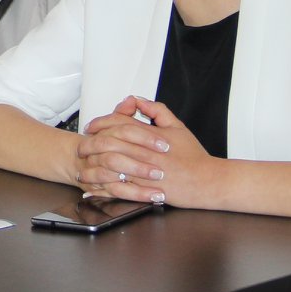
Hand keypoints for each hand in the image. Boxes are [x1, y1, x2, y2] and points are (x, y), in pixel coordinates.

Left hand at [77, 96, 219, 206]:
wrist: (209, 181)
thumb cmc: (194, 156)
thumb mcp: (178, 127)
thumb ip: (157, 110)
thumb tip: (138, 100)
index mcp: (151, 136)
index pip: (119, 124)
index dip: (101, 124)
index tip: (91, 127)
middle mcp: (146, 153)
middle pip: (110, 144)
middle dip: (91, 145)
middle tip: (81, 147)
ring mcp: (146, 173)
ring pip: (112, 168)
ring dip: (94, 169)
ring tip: (83, 170)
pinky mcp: (147, 191)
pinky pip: (121, 190)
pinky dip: (105, 189)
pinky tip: (96, 190)